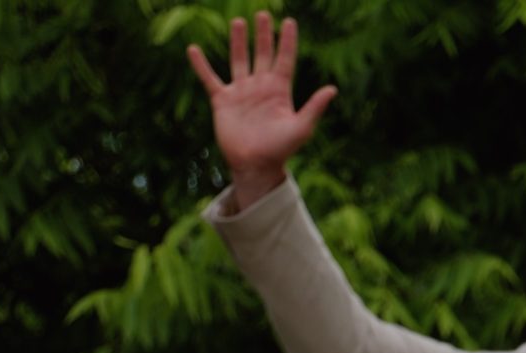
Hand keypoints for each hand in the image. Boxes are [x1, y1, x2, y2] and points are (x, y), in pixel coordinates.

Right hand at [186, 10, 336, 209]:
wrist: (255, 165)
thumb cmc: (280, 149)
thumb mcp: (301, 128)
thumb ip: (314, 107)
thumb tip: (332, 89)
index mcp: (280, 90)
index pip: (285, 59)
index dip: (287, 41)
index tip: (289, 21)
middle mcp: (260, 87)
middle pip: (262, 54)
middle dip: (264, 35)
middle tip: (263, 14)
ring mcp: (241, 92)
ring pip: (239, 60)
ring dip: (238, 42)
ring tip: (239, 22)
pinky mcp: (222, 100)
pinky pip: (209, 78)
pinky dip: (201, 65)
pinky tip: (193, 49)